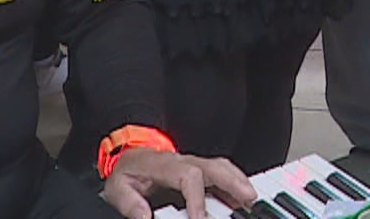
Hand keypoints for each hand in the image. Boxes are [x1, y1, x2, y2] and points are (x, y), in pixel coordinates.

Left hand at [102, 148, 255, 218]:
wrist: (129, 157)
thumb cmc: (128, 173)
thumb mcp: (117, 188)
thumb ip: (129, 202)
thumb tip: (145, 217)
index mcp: (164, 165)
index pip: (188, 176)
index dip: (197, 199)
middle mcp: (183, 162)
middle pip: (214, 166)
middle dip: (233, 181)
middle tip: (248, 198)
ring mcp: (194, 164)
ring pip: (222, 167)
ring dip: (239, 181)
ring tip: (252, 199)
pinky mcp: (200, 171)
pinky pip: (222, 173)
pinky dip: (236, 183)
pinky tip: (244, 198)